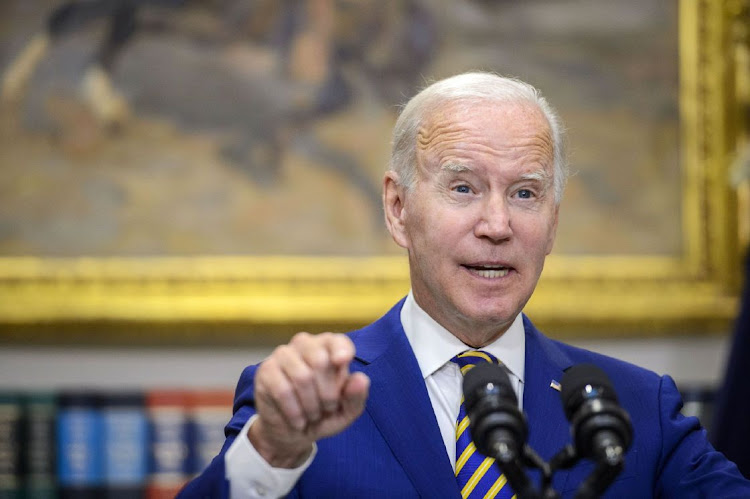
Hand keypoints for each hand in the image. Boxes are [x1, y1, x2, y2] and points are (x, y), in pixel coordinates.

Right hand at [248, 332, 369, 467]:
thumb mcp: (346, 412)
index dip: (341, 350)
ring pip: (302, 377)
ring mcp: (283, 355)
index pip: (337, 341)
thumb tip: (361, 379)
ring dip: (311, 405)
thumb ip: (356, 396)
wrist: (292, 433)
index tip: (342, 362)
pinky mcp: (265, 371)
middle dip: (328, 393)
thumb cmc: (323, 414)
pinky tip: (298, 421)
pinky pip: (283, 390)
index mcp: (328, 347)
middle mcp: (305, 344)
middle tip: (327, 409)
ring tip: (312, 415)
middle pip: (320, 360)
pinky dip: (294, 411)